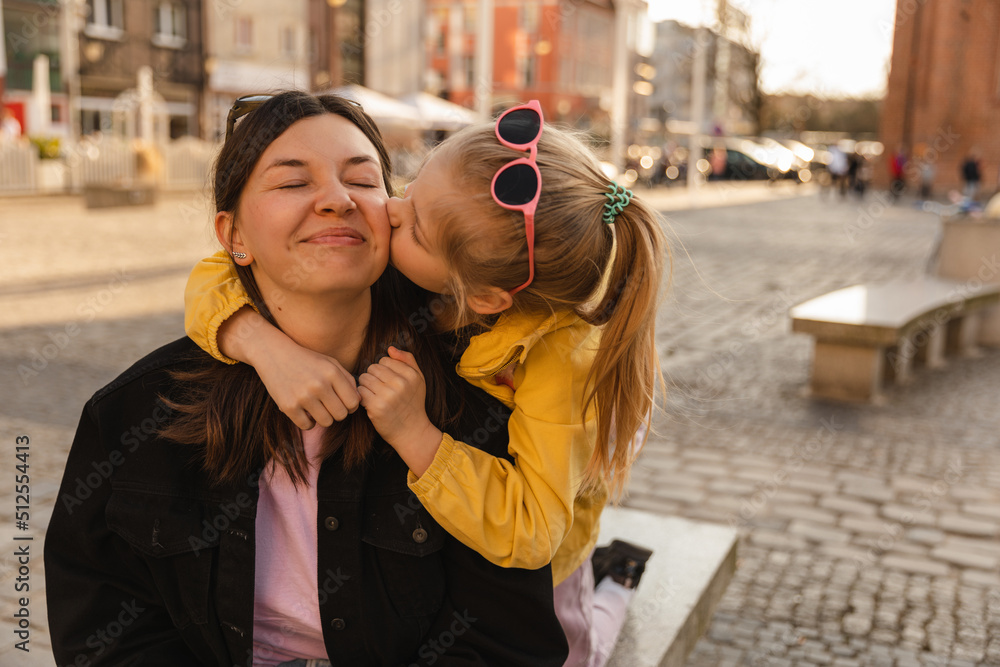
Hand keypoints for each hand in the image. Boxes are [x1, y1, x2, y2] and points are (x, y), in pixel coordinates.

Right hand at [222, 309, 359, 428]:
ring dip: (324, 418)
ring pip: (326, 422)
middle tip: (329, 406)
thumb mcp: (330, 362)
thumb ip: (348, 380)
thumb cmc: (307, 360)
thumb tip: (358, 401)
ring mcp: (303, 396)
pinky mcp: (288, 406)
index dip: (350, 406)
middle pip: (341, 415)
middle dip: (338, 413)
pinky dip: (308, 422)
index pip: (353, 402)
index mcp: (332, 373)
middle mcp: (319, 385)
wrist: (274, 354)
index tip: (343, 403)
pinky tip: (305, 412)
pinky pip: (307, 426)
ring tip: (317, 408)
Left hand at [358, 347, 441, 475]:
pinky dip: (363, 396)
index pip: (385, 360)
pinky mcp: (376, 407)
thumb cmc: (413, 403)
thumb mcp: (418, 379)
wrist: (411, 431)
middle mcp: (400, 384)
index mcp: (411, 375)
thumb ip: (408, 360)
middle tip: (379, 388)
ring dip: (366, 386)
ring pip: (364, 378)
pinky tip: (370, 402)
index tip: (387, 380)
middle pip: (372, 368)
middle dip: (373, 376)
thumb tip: (390, 348)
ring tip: (375, 394)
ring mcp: (387, 396)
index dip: (383, 370)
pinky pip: (360, 392)